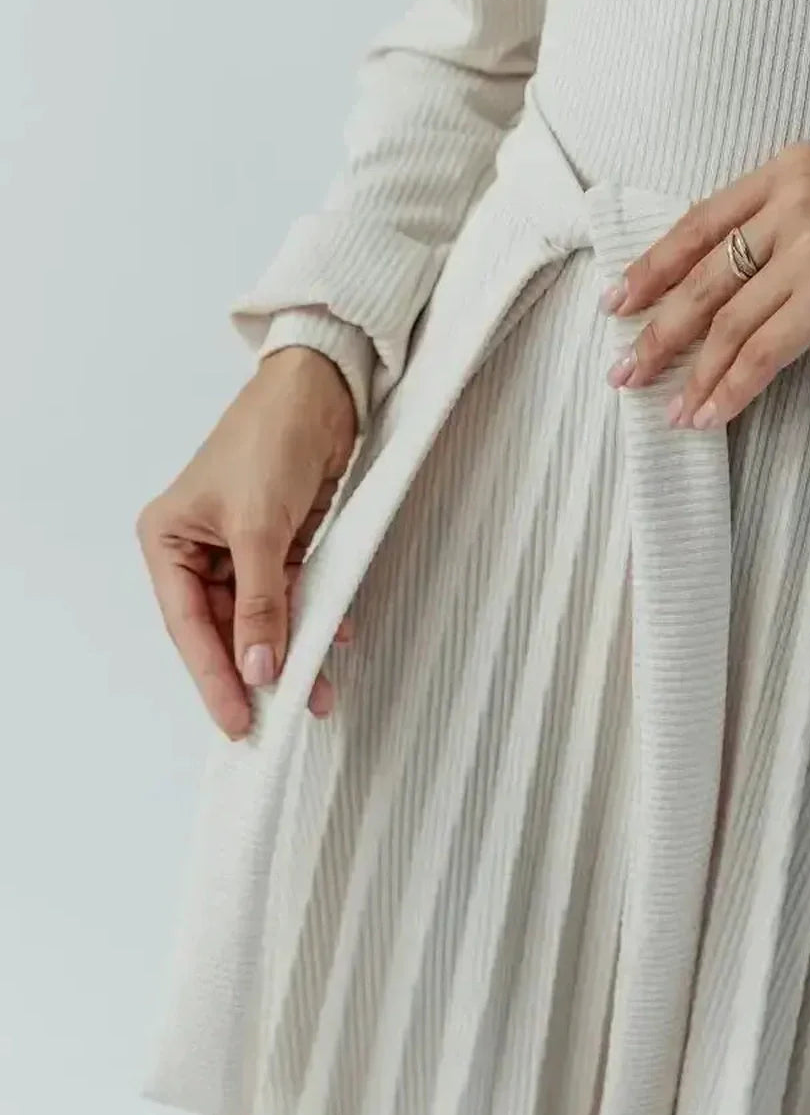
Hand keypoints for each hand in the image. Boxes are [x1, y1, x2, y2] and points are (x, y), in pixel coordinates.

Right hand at [137, 346, 357, 738]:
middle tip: (282, 718)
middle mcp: (198, 549)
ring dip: (293, 651)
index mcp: (168, 542)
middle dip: (257, 673)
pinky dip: (314, 616)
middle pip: (225, 629)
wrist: (320, 392)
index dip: (214, 679)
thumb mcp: (259, 530)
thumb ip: (260, 604)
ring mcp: (241, 549)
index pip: (188, 627)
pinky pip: (292, 595)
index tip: (237, 722)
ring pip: (263, 618)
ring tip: (320, 692)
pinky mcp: (280, 544)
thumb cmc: (269, 441)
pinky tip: (337, 636)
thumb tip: (259, 669)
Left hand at [601, 139, 809, 426]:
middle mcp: (795, 199)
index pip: (699, 224)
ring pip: (728, 323)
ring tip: (667, 409)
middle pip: (704, 278)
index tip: (616, 304)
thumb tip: (695, 297)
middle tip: (624, 372)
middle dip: (658, 332)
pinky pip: (763, 354)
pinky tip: (709, 415)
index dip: (651, 268)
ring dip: (692, 374)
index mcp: (786, 170)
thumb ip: (769, 236)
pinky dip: (731, 389)